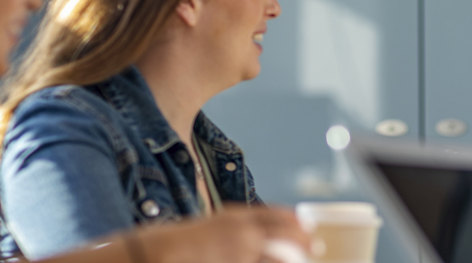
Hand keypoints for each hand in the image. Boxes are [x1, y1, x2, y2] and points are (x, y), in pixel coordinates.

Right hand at [136, 205, 318, 262]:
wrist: (156, 253)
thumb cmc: (181, 243)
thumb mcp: (211, 226)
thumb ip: (236, 230)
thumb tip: (257, 238)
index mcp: (236, 216)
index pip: (275, 214)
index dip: (293, 220)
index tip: (306, 223)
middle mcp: (243, 232)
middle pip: (286, 235)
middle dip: (303, 241)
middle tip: (315, 247)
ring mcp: (241, 253)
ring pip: (279, 257)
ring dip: (290, 260)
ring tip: (300, 261)